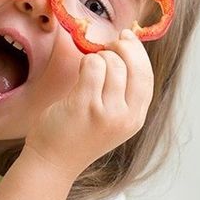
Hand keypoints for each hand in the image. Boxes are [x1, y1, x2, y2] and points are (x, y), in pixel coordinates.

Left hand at [26, 30, 155, 180]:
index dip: (139, 54)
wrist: (53, 162)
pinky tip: (80, 71)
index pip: (147, 78)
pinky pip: (92, 66)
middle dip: (121, 48)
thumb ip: (123, 93)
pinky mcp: (85, 105)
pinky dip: (86, 62)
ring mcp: (106, 112)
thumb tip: (127, 49)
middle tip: (107, 46)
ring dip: (98, 57)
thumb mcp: (112, 120)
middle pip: (134, 67)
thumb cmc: (78, 135)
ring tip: (88, 68)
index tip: (128, 38)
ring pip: (112, 63)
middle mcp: (125, 117)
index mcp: (135, 119)